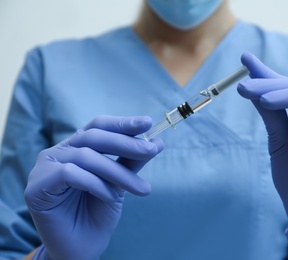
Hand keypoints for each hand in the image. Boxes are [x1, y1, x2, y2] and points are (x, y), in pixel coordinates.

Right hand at [25, 115, 163, 259]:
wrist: (82, 247)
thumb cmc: (98, 211)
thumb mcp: (120, 182)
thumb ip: (132, 161)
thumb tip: (156, 143)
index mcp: (76, 147)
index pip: (98, 125)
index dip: (122, 123)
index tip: (147, 122)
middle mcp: (58, 152)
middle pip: (93, 137)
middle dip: (125, 143)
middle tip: (151, 151)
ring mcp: (45, 167)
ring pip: (86, 157)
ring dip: (118, 172)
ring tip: (140, 189)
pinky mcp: (37, 186)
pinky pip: (70, 174)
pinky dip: (95, 184)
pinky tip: (110, 197)